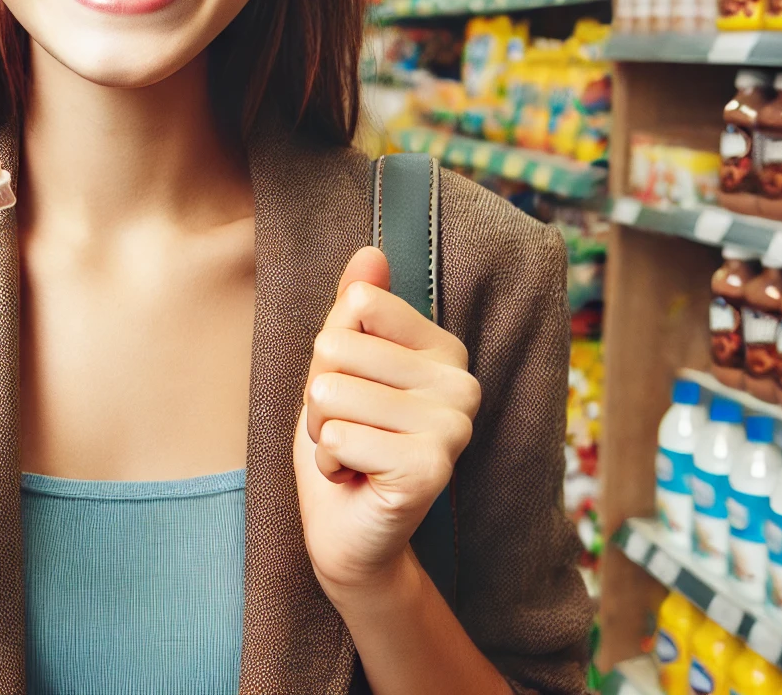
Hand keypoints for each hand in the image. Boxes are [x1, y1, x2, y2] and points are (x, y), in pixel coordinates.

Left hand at [295, 247, 478, 596]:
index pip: (357, 307)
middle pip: (335, 348)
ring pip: (331, 393)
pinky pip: (338, 437)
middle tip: (348, 430)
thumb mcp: (338, 367)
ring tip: (351, 454)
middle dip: (320, 397)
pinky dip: (329, 462)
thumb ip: (354, 311)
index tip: (353, 390)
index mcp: (444, 349)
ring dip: (323, 432)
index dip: (330, 353)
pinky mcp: (431, 467)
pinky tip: (356, 478)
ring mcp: (453, 427)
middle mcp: (462, 383)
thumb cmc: (344, 441)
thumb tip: (371, 253)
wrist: (346, 528)